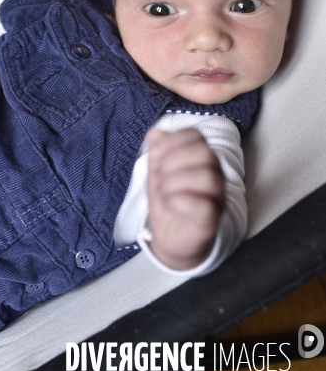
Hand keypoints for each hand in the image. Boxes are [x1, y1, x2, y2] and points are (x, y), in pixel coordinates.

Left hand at [146, 128, 224, 269]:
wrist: (171, 237)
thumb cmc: (169, 199)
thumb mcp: (157, 171)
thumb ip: (158, 151)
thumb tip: (155, 133)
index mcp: (202, 157)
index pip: (195, 135)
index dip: (172, 142)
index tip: (156, 157)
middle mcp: (215, 174)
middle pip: (205, 153)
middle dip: (173, 161)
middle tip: (159, 177)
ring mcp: (216, 197)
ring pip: (207, 178)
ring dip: (174, 182)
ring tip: (163, 192)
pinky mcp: (211, 221)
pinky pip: (204, 206)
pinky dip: (179, 202)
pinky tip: (169, 204)